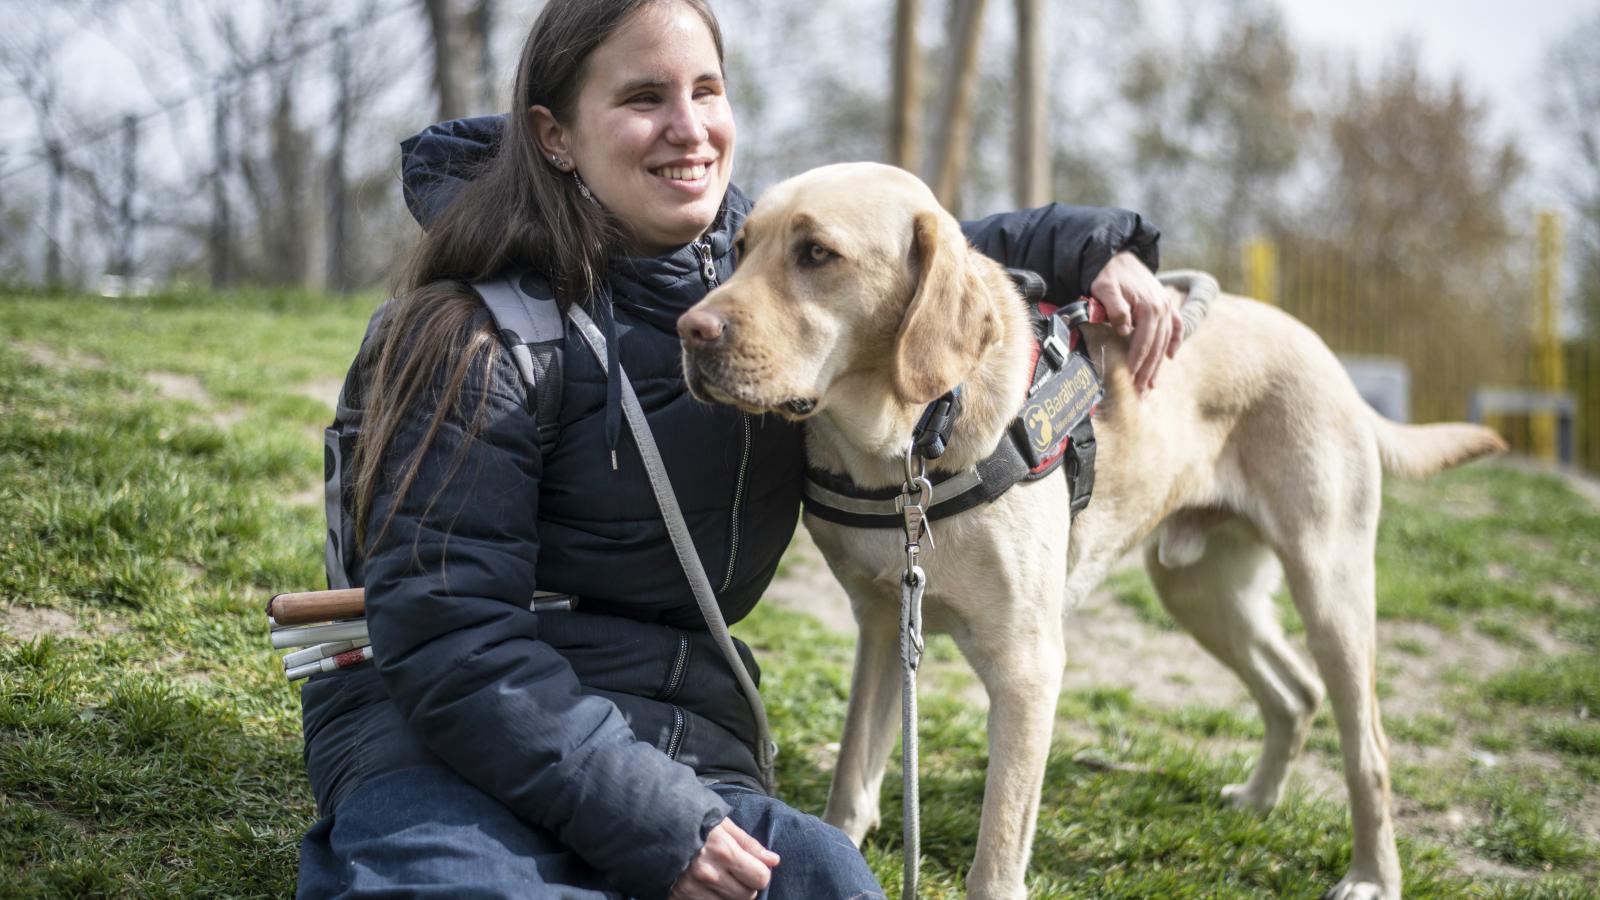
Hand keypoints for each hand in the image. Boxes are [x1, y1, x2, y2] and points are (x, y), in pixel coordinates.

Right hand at [668, 817, 779, 899]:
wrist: (650, 827)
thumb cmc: (690, 820)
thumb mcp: (721, 824)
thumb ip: (748, 843)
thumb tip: (774, 861)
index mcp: (723, 851)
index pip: (760, 877)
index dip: (760, 872)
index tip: (753, 865)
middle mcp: (709, 873)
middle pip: (747, 895)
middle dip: (747, 884)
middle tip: (736, 871)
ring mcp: (693, 889)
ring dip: (729, 894)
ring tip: (719, 876)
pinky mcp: (680, 898)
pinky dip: (712, 898)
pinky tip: (705, 885)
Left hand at [1089, 251, 1182, 393]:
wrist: (1115, 255)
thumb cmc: (1107, 274)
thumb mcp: (1104, 288)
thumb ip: (1115, 309)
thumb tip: (1125, 329)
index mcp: (1149, 306)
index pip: (1144, 342)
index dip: (1137, 362)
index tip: (1129, 379)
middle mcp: (1162, 307)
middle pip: (1156, 346)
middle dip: (1147, 371)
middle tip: (1139, 393)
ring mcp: (1166, 306)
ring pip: (1164, 341)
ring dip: (1158, 365)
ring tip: (1151, 386)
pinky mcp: (1165, 304)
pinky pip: (1176, 326)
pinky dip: (1175, 341)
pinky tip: (1171, 358)